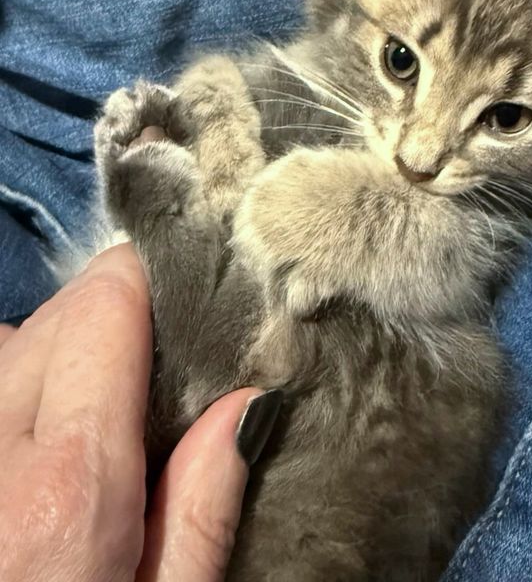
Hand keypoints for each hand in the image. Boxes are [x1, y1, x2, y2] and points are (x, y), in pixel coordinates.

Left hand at [0, 244, 278, 581]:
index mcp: (70, 489)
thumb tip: (248, 403)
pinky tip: (25, 433)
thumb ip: (202, 506)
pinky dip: (4, 383)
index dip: (142, 284)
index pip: (101, 310)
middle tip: (140, 369)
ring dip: (43, 351)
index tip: (173, 293)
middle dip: (100, 321)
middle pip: (49, 317)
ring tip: (81, 404)